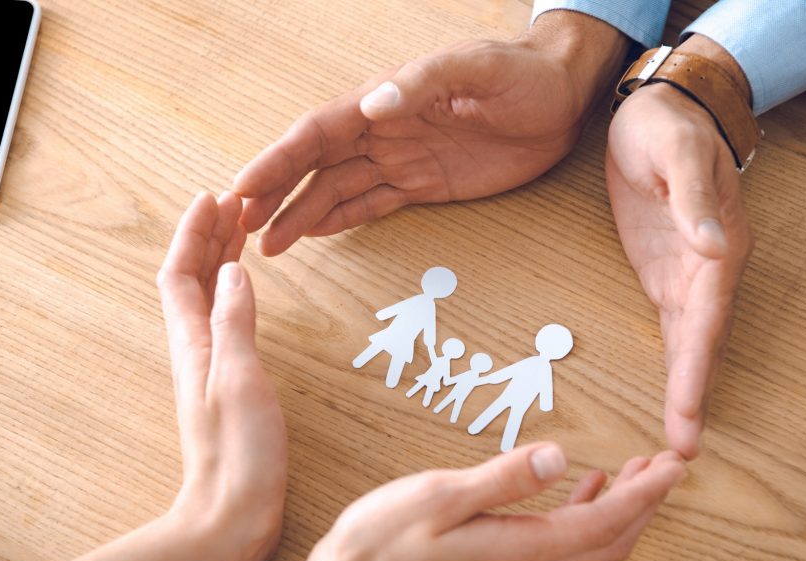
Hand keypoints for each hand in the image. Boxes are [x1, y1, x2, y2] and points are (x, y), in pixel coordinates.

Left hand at [158, 191, 287, 560]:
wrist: (232, 512)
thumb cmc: (239, 452)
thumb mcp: (240, 379)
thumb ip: (236, 323)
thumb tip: (234, 271)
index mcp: (193, 344)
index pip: (181, 274)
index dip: (193, 234)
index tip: (213, 197)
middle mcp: (196, 351)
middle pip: (193, 281)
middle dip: (208, 238)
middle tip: (234, 205)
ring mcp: (211, 368)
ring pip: (209, 300)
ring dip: (220, 263)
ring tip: (240, 234)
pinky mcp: (229, 386)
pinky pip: (226, 323)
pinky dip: (235, 295)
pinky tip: (248, 293)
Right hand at [234, 11, 627, 255]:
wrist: (562, 99)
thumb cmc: (521, 74)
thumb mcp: (475, 69)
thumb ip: (422, 85)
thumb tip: (370, 106)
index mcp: (384, 101)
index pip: (316, 133)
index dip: (278, 160)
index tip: (243, 187)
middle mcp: (382, 132)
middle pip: (315, 165)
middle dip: (276, 193)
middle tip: (243, 226)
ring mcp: (400, 160)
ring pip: (337, 191)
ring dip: (301, 215)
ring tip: (268, 246)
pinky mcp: (423, 185)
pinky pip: (372, 204)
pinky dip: (341, 220)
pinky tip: (313, 235)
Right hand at [253, 444, 684, 560]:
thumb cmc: (382, 542)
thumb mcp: (440, 495)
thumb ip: (505, 477)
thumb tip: (562, 456)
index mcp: (518, 549)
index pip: (603, 522)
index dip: (645, 495)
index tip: (676, 466)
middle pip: (608, 541)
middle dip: (644, 504)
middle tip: (666, 466)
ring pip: (587, 548)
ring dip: (618, 512)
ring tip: (634, 473)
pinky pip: (560, 549)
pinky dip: (584, 519)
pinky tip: (576, 490)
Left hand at [605, 39, 754, 458]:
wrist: (659, 109)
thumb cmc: (667, 126)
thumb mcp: (676, 152)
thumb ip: (693, 200)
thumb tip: (713, 247)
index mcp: (716, 246)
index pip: (706, 319)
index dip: (696, 368)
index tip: (688, 413)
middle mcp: (709, 268)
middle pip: (701, 342)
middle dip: (693, 395)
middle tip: (684, 450)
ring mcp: (687, 273)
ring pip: (688, 341)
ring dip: (686, 387)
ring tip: (681, 436)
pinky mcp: (664, 271)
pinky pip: (670, 324)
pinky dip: (673, 361)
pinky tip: (674, 391)